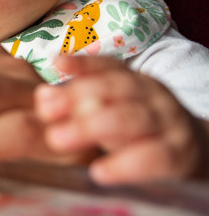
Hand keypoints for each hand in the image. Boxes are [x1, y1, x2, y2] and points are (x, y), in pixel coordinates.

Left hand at [35, 55, 208, 183]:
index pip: (108, 67)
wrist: (194, 153)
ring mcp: (168, 123)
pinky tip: (98, 171)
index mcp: (133, 81)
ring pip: (130, 119)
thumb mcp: (110, 110)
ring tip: (58, 138)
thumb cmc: (137, 130)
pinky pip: (152, 157)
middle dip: (76, 97)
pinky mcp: (178, 155)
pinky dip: (124, 165)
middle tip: (45, 111)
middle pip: (114, 90)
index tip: (57, 63)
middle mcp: (151, 95)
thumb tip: (42, 97)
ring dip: (91, 127)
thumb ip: (76, 103)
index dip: (83, 64)